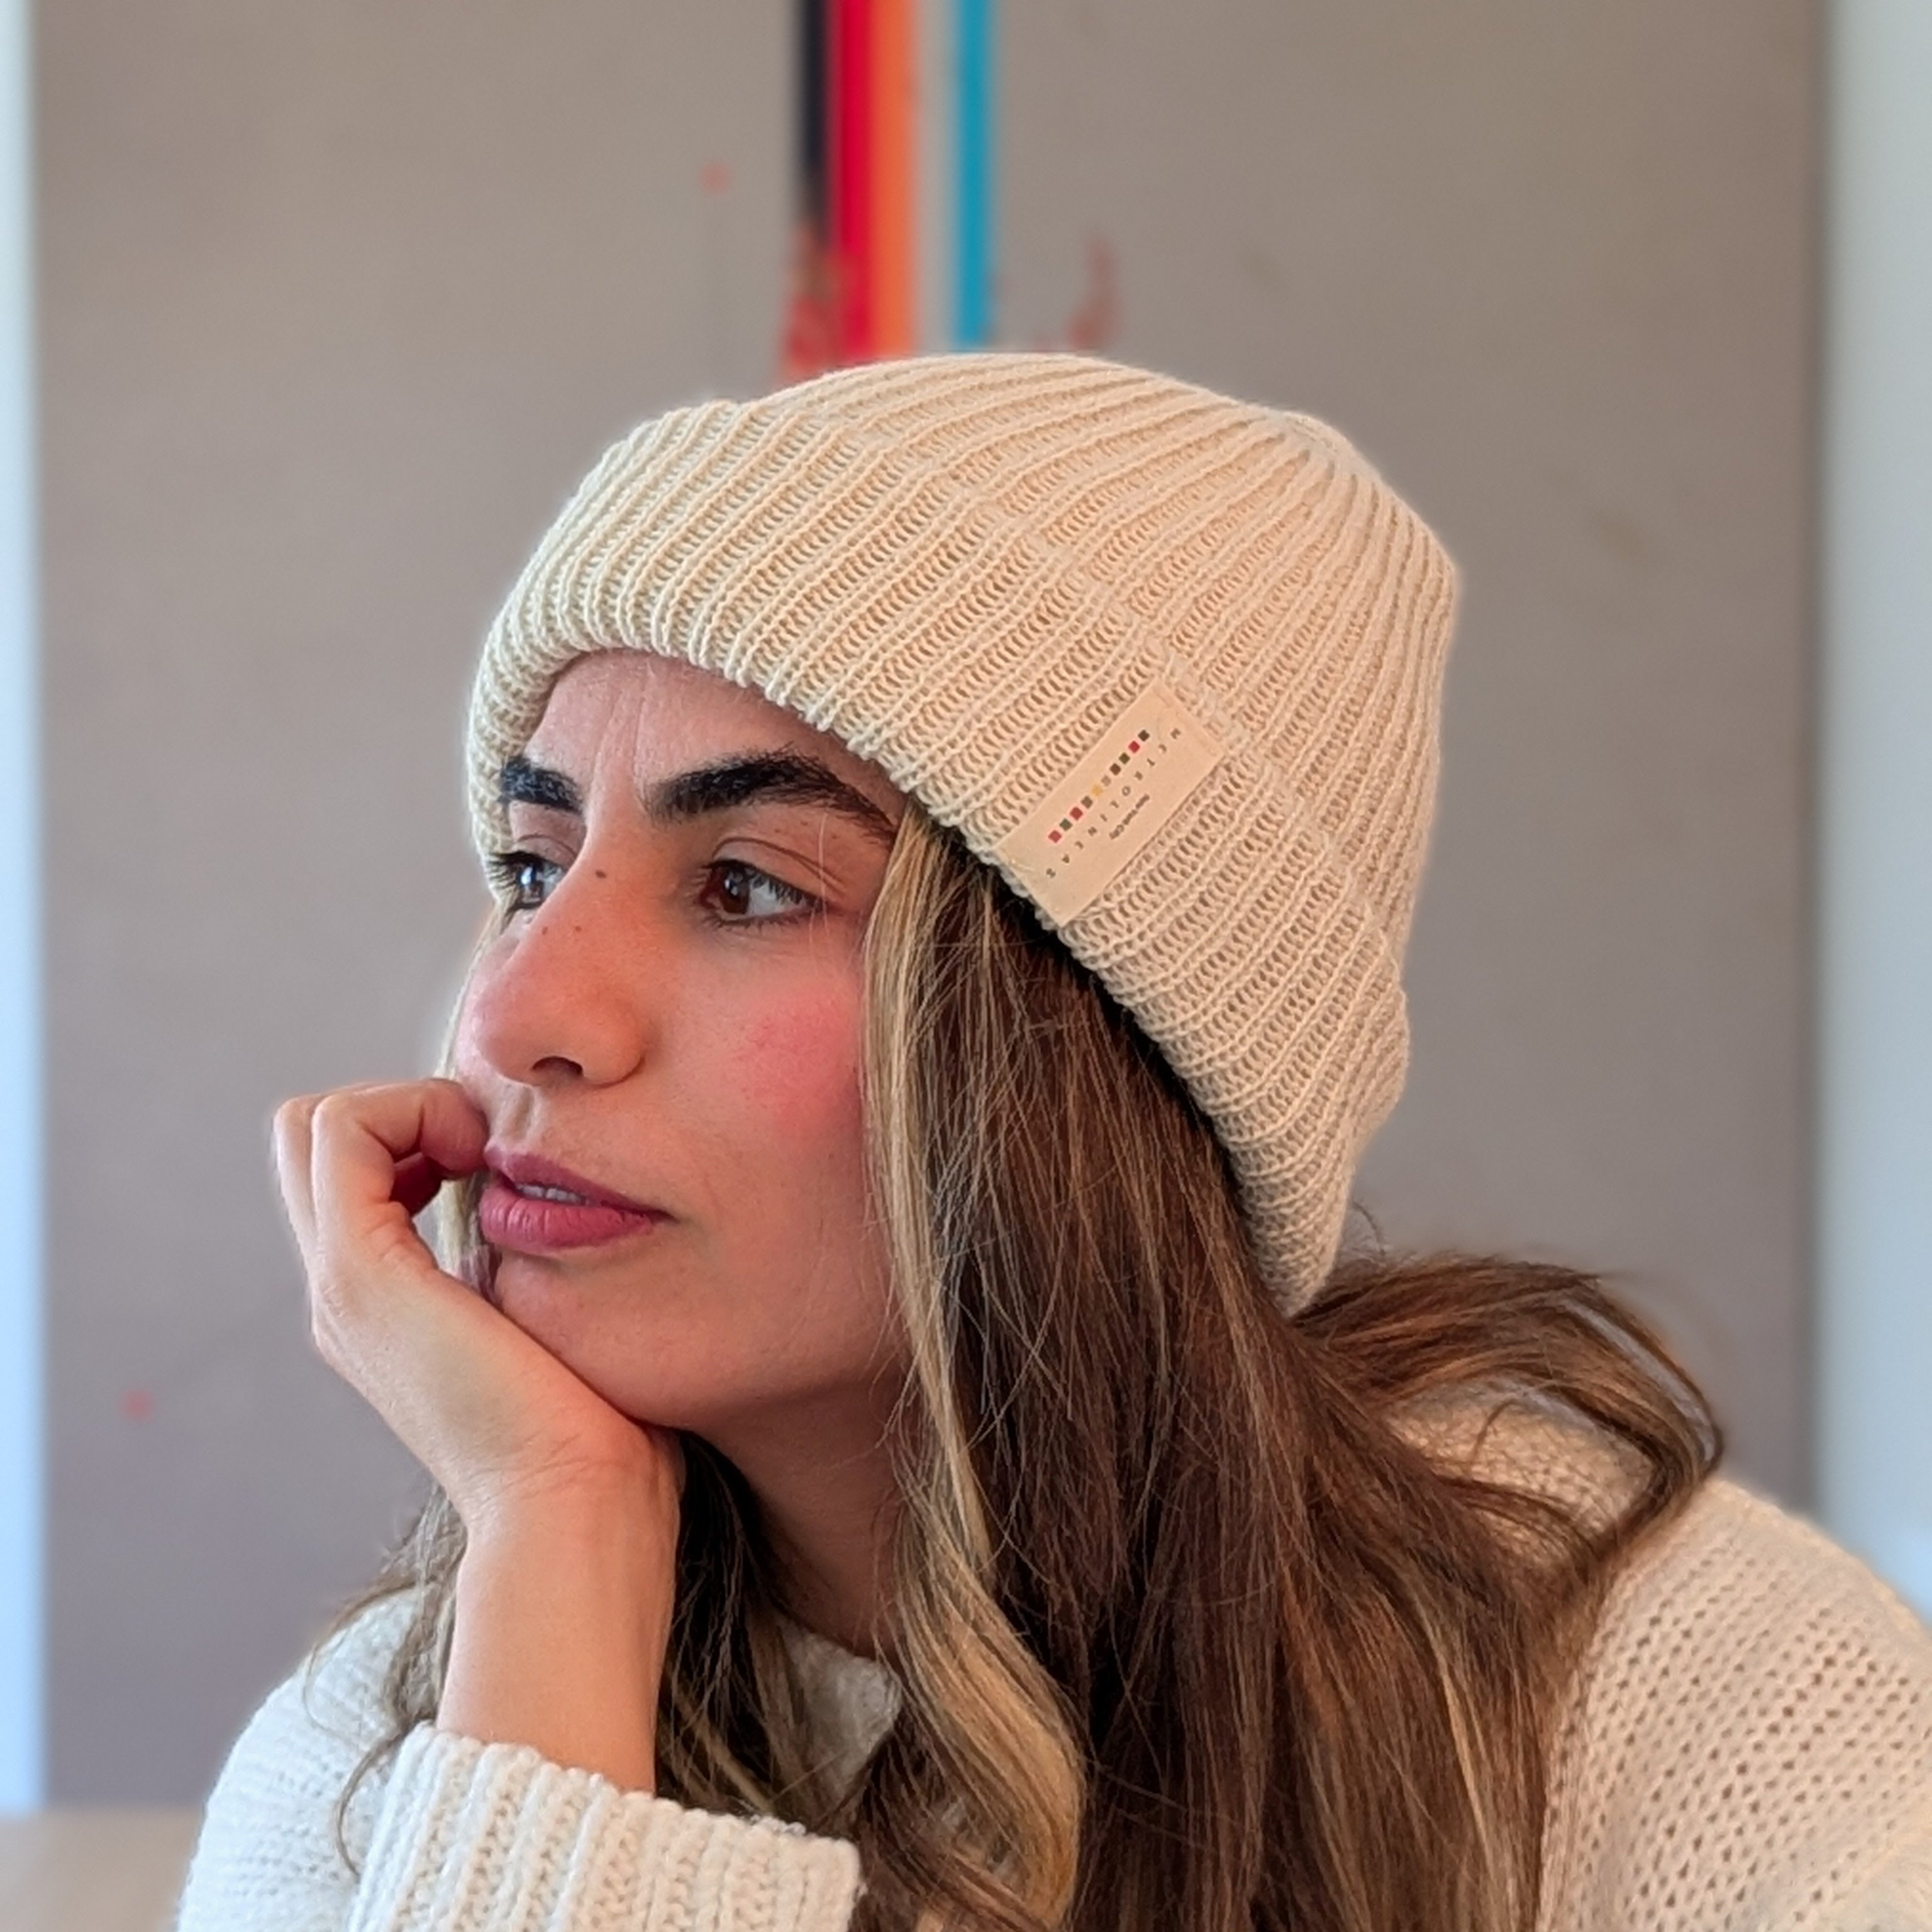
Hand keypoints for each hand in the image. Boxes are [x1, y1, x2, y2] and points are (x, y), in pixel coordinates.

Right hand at [274, 1079, 679, 1788]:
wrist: (579, 1510)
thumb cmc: (603, 1435)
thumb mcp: (560, 1326)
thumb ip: (539, 1275)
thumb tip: (573, 1218)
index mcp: (387, 1305)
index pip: (357, 1166)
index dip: (424, 1127)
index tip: (509, 1158)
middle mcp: (347, 1293)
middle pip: (316, 1139)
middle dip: (403, 1105)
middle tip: (487, 1144)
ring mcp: (344, 1286)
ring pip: (316, 1123)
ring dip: (409, 1102)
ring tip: (486, 1149)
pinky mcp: (362, 1276)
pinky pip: (339, 1130)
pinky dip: (412, 1109)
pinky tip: (483, 1153)